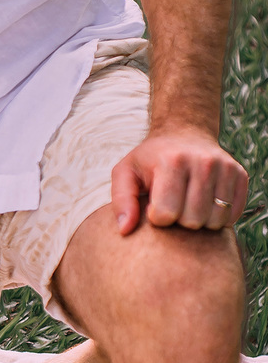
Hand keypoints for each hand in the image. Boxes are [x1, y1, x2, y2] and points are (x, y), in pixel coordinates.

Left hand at [112, 128, 247, 234]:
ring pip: (215, 221)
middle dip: (178, 221)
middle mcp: (204, 163)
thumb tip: (125, 230)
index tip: (153, 207)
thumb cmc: (150, 159)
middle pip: (192, 221)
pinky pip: (232, 216)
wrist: (185, 132)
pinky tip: (204, 204)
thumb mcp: (125, 172)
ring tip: (187, 205)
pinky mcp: (240, 175)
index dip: (156, 218)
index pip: (166, 215)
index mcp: (172, 161)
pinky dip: (217, 217)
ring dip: (199, 221)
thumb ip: (121, 201)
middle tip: (172, 204)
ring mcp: (226, 168)